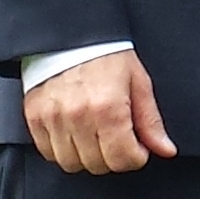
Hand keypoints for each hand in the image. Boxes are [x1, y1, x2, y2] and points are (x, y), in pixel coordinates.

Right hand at [25, 50, 174, 173]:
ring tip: (94, 135)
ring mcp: (52, 117)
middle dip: (113, 157)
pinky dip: (62, 149)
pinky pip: (48, 152)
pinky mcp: (34, 116)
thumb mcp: (138, 82)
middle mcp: (78, 115)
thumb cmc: (106, 54)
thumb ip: (150, 121)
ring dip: (86, 155)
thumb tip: (164, 149)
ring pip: (71, 163)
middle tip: (116, 138)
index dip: (136, 156)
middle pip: (98, 165)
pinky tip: (73, 132)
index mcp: (108, 107)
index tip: (137, 146)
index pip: (123, 159)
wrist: (71, 33)